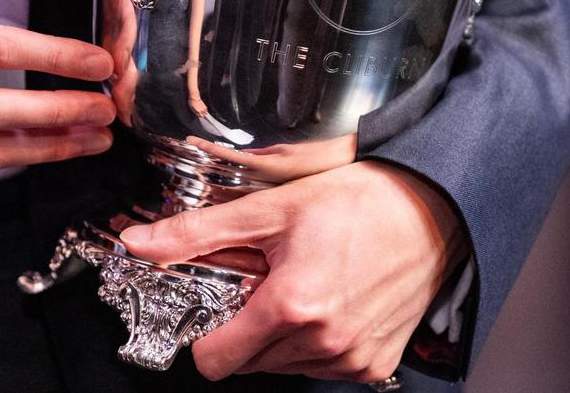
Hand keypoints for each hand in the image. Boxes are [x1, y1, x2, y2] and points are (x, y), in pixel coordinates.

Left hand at [120, 161, 466, 383]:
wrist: (429, 209)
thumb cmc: (357, 202)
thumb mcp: (268, 209)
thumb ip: (196, 233)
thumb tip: (139, 243)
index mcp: (291, 307)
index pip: (215, 361)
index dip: (206, 333)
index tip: (219, 302)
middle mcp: (324, 342)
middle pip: (248, 362)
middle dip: (246, 325)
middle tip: (268, 280)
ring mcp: (352, 359)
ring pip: (283, 366)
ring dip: (282, 334)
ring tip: (302, 284)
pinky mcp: (375, 365)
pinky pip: (323, 367)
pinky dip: (316, 341)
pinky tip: (331, 300)